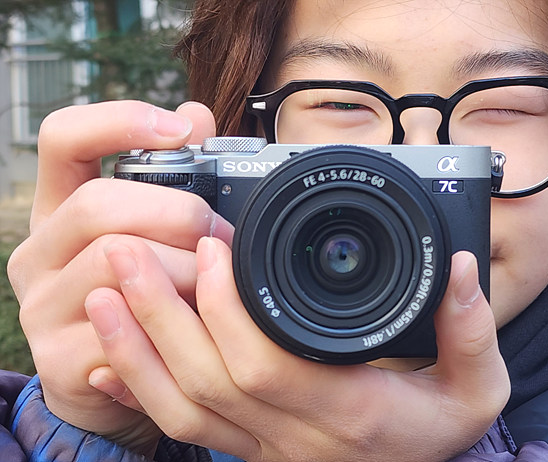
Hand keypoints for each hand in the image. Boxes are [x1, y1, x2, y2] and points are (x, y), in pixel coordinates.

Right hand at [7, 100, 226, 455]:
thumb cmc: (139, 293)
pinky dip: (172, 322)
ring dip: (184, 270)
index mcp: (60, 208)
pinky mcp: (58, 358)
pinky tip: (194, 324)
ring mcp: (41, 306)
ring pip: (115, 261)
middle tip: (218, 235)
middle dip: (176, 213)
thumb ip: (172, 176)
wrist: (109, 381)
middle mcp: (38, 251)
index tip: (178, 129)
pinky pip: (123, 328)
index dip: (118, 121)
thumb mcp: (150, 232)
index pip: (62, 138)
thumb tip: (197, 116)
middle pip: (98, 203)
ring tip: (214, 284)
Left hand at [88, 234, 509, 461]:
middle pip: (206, 380)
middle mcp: (294, 437)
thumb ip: (473, 330)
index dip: (228, 308)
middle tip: (128, 250)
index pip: (267, 364)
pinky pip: (181, 429)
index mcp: (348, 412)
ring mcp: (264, 449)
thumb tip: (461, 268)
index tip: (211, 248)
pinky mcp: (247, 450)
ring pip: (181, 409)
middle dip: (160, 313)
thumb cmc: (439, 432)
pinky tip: (106, 356)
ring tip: (103, 291)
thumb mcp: (477, 388)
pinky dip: (139, 390)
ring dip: (136, 348)